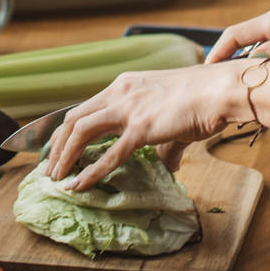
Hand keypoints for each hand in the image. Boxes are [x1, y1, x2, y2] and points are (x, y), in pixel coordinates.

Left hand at [43, 62, 236, 191]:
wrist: (219, 90)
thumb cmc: (202, 99)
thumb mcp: (172, 116)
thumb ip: (163, 142)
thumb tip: (167, 167)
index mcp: (125, 85)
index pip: (85, 107)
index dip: (67, 130)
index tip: (57, 149)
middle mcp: (120, 92)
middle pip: (74, 117)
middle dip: (57, 145)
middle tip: (50, 168)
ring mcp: (128, 108)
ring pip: (80, 130)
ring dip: (64, 156)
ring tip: (56, 177)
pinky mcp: (141, 127)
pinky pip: (108, 154)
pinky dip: (90, 171)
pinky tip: (78, 185)